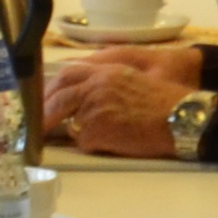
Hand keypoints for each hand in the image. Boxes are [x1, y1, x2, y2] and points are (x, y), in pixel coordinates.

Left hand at [40, 43, 202, 157]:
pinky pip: (85, 142)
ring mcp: (94, 107)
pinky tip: (110, 144)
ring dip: (71, 131)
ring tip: (77, 138)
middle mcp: (95, 86)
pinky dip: (92, 145)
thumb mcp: (130, 80)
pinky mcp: (97, 129)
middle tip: (37, 126)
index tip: (43, 99)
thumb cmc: (163, 102)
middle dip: (44, 112)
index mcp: (104, 72)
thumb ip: (104, 83)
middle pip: (58, 97)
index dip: (51, 88)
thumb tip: (80, 98)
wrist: (181, 117)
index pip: (66, 75)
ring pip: (69, 121)